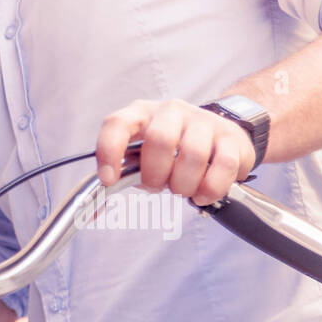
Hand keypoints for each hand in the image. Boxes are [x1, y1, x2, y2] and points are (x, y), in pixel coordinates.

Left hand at [95, 99, 255, 204]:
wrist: (220, 136)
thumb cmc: (173, 151)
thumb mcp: (143, 156)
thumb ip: (122, 174)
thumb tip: (91, 210)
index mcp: (140, 114)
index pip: (117, 125)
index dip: (109, 152)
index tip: (109, 180)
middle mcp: (170, 111)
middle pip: (159, 140)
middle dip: (156, 175)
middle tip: (160, 186)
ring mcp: (202, 120)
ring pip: (192, 154)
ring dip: (184, 185)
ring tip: (183, 189)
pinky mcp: (230, 137)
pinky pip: (223, 165)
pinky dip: (211, 188)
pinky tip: (204, 193)